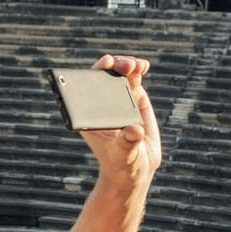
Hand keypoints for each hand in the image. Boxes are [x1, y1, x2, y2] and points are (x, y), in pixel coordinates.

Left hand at [80, 54, 161, 189]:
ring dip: (126, 64)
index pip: (86, 87)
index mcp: (89, 115)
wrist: (137, 168)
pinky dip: (138, 69)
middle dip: (114, 65)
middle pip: (103, 75)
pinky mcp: (133, 98)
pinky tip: (144, 66)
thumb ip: (128, 143)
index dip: (95, 71)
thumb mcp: (123, 154)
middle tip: (126, 66)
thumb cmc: (123, 163)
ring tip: (137, 66)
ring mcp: (117, 99)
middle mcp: (101, 103)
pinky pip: (133, 78)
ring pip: (118, 73)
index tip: (106, 63)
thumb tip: (134, 131)